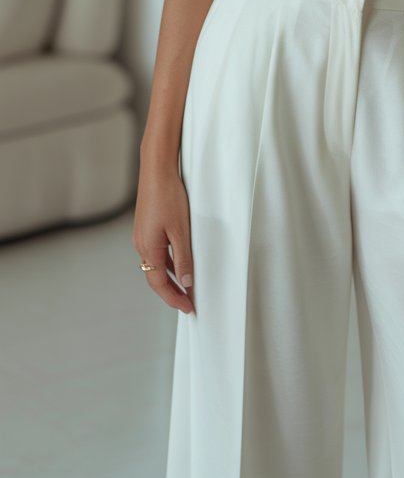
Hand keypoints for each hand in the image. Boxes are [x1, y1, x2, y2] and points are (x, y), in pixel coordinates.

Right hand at [133, 160, 195, 314]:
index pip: (159, 284)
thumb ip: (183, 257)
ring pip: (155, 265)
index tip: (188, 307)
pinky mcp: (145, 227)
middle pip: (155, 277)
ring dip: (169, 278)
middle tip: (187, 303)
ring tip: (185, 287)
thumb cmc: (168, 196)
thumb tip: (186, 281)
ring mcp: (142, 236)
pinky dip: (167, 262)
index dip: (173, 298)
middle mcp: (141, 245)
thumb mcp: (180, 230)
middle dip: (171, 292)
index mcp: (148, 248)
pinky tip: (178, 262)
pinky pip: (156, 252)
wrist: (156, 169)